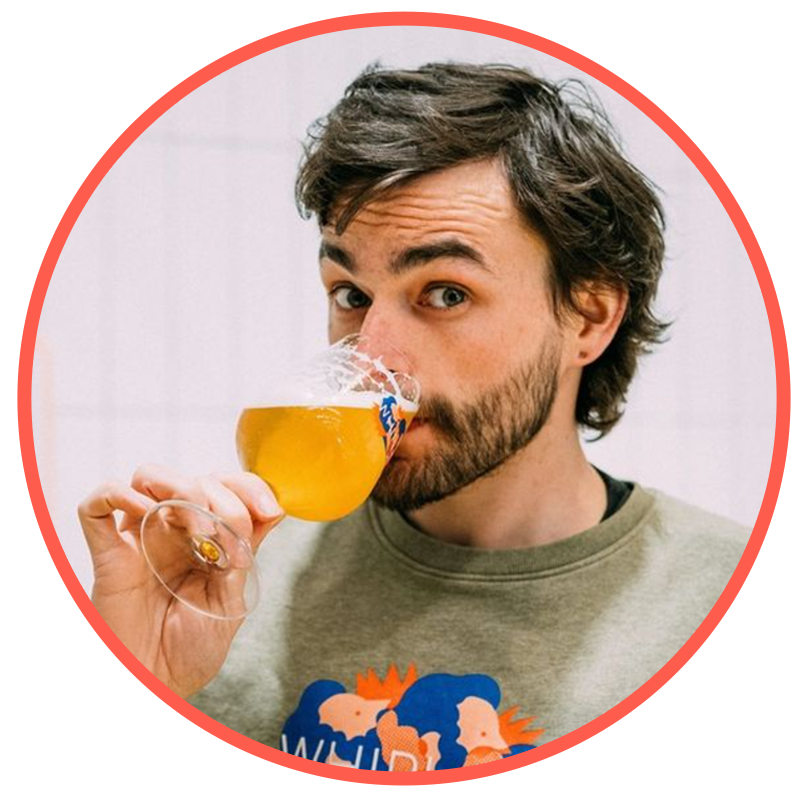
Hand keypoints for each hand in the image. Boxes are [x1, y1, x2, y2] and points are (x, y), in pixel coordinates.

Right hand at [78, 465, 282, 696]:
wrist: (152, 689)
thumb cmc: (189, 651)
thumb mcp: (232, 602)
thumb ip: (245, 553)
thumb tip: (273, 510)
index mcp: (207, 540)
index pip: (229, 486)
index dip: (251, 488)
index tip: (269, 512)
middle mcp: (174, 531)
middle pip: (198, 478)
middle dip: (224, 502)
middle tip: (228, 545)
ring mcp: (139, 537)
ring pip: (150, 475)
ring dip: (182, 489)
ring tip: (198, 534)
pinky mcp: (107, 552)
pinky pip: (97, 503)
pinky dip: (119, 494)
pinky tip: (145, 513)